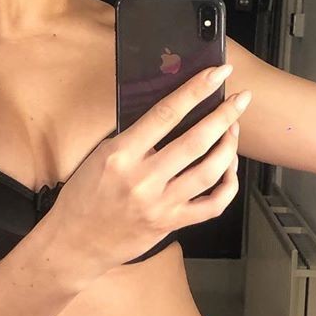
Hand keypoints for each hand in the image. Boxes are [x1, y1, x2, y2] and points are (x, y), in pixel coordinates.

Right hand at [51, 63, 251, 272]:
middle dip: (225, 116)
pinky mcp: (170, 224)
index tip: (218, 72)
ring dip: (228, 147)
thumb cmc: (85, 196)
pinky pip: (212, 206)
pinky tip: (229, 171)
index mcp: (120, 154)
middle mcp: (142, 179)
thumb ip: (135, 137)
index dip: (197, 90)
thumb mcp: (101, 156)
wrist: (75, 242)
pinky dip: (228, 186)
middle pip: (196, 141)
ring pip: (209, 172)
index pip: (166, 113)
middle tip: (240, 100)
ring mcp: (159, 205)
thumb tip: (173, 112)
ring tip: (233, 131)